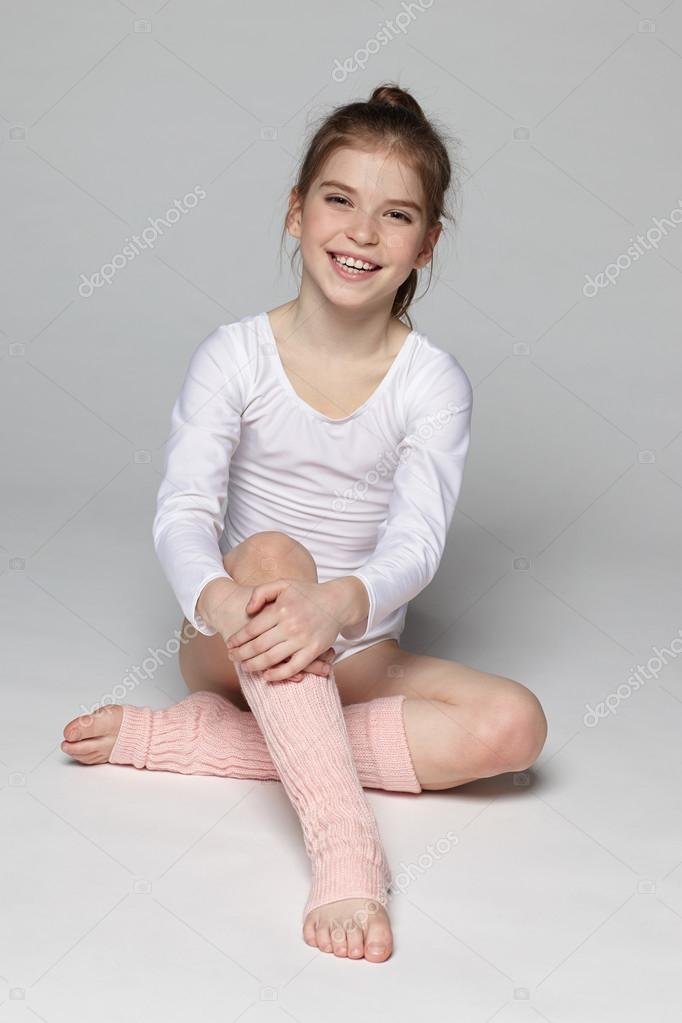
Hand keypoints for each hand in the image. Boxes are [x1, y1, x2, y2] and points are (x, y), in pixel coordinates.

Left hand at [225, 577, 340, 681]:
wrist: (338, 601)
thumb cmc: (307, 593)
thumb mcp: (283, 584)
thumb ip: (261, 592)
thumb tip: (247, 610)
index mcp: (280, 609)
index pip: (251, 629)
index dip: (237, 639)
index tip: (229, 644)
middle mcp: (290, 625)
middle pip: (257, 646)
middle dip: (241, 654)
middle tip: (232, 657)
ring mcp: (302, 639)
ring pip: (271, 659)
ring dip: (253, 666)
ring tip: (245, 667)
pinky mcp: (313, 650)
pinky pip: (293, 668)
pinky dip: (277, 674)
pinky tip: (266, 676)